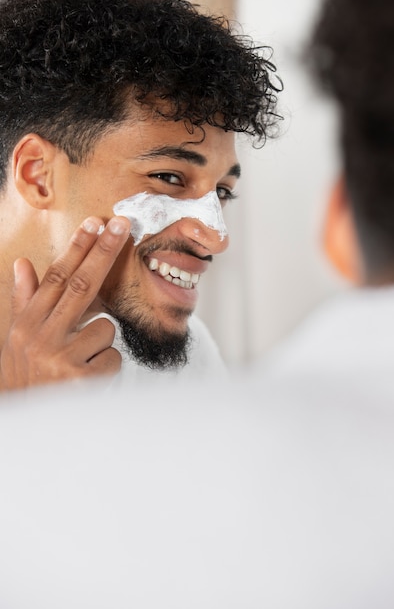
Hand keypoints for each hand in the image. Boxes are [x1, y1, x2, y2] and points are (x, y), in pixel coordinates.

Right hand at [0, 216, 129, 390]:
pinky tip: (87, 378)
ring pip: (105, 328)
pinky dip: (106, 367)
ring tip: (80, 361)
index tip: (95, 223)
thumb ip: (24, 301)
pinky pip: (112, 358)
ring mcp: (60, 358)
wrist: (25, 422)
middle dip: (104, 252)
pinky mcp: (79, 380)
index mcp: (28, 322)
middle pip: (81, 285)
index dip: (77, 248)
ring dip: (101, 342)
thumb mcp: (18, 337)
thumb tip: (23, 263)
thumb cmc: (24, 374)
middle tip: (122, 226)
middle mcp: (41, 336)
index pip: (56, 277)